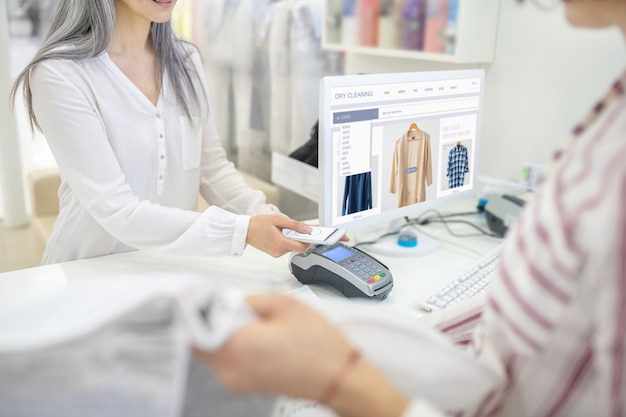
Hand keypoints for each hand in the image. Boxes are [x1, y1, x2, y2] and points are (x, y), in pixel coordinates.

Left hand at [195, 294, 408, 416]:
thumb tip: (228, 298)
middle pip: (197, 338)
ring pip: (210, 348)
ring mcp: (236, 379)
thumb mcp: (286, 305)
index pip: (193, 327)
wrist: (339, 378)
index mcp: (238, 346)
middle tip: (217, 300)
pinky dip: (229, 341)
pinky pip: (225, 357)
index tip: (189, 294)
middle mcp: (231, 368)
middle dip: (204, 316)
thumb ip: (250, 298)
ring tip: (243, 315)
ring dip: (217, 328)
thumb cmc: (320, 347)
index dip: (189, 307)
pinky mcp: (244, 383)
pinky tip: (251, 330)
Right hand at [246, 214, 310, 256]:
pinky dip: (287, 241)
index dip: (310, 241)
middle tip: (302, 228)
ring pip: (292, 247)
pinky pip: (286, 247)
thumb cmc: (258, 224)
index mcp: (280, 242)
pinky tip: (282, 234)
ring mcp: (276, 253)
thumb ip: (294, 225)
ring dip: (293, 239)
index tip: (315, 235)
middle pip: (298, 247)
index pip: (302, 247)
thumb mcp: (278, 219)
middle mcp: (279, 251)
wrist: (245, 231)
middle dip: (301, 238)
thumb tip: (307, 229)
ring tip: (285, 229)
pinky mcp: (274, 253)